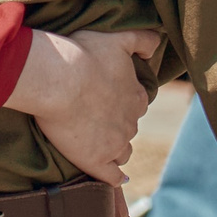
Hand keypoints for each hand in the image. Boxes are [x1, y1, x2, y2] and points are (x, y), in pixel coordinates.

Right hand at [4, 26, 159, 184]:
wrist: (59, 80)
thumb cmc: (83, 55)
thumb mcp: (117, 38)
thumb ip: (141, 39)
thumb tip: (158, 43)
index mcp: (136, 95)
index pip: (137, 104)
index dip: (124, 102)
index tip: (108, 99)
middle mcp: (130, 122)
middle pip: (129, 128)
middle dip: (117, 125)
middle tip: (95, 118)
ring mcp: (115, 144)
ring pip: (123, 152)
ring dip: (115, 149)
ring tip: (99, 146)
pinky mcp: (97, 161)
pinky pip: (112, 176)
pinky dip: (115, 177)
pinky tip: (114, 178)